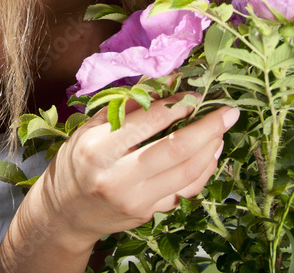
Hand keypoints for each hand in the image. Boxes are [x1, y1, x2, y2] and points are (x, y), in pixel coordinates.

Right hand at [30, 94, 239, 246]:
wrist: (65, 213)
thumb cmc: (78, 161)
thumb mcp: (92, 127)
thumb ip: (129, 104)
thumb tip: (169, 79)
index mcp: (99, 148)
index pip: (149, 121)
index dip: (179, 104)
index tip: (196, 93)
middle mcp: (118, 177)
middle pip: (176, 151)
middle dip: (209, 127)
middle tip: (229, 111)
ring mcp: (136, 200)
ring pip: (188, 174)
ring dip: (211, 148)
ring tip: (221, 130)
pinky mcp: (148, 214)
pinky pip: (186, 191)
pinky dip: (204, 170)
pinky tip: (210, 153)